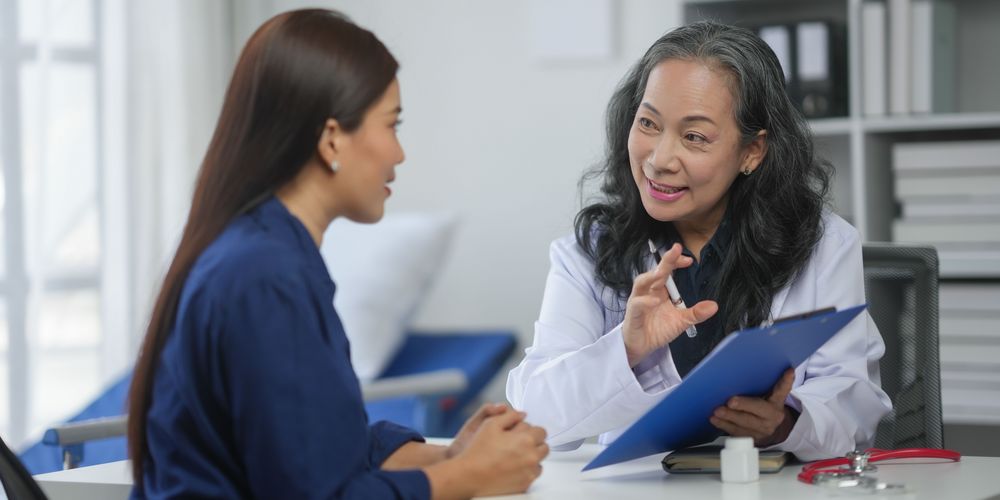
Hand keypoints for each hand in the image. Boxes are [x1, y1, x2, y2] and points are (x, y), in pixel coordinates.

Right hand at [448, 410, 548, 496]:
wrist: (470, 475)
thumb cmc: (479, 450)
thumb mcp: (491, 424)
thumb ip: (510, 415)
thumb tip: (522, 415)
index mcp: (526, 439)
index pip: (541, 431)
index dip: (530, 430)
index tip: (520, 433)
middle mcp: (532, 456)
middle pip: (543, 446)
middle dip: (533, 443)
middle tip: (517, 444)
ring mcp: (529, 472)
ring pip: (539, 461)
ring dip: (531, 457)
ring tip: (514, 456)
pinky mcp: (525, 484)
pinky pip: (533, 474)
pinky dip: (527, 470)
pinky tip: (513, 467)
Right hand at [622, 243, 717, 366]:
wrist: (641, 346)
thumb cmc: (657, 329)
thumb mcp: (681, 321)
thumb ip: (696, 313)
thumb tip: (714, 305)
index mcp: (660, 290)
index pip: (667, 270)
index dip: (675, 262)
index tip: (689, 260)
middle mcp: (648, 291)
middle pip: (655, 272)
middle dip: (665, 260)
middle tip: (675, 250)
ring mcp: (638, 301)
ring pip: (641, 282)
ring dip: (651, 276)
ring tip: (662, 271)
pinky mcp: (633, 313)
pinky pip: (637, 304)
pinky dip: (645, 301)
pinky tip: (654, 300)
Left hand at [710, 368, 797, 446]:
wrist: (772, 429)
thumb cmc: (766, 407)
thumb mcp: (772, 396)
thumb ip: (774, 384)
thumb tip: (779, 367)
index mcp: (776, 403)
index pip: (781, 391)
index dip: (784, 382)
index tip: (788, 372)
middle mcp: (771, 418)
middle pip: (757, 411)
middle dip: (742, 407)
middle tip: (729, 402)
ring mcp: (761, 430)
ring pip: (744, 425)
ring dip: (728, 418)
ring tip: (717, 412)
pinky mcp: (751, 439)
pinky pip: (737, 433)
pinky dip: (724, 426)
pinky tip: (716, 420)